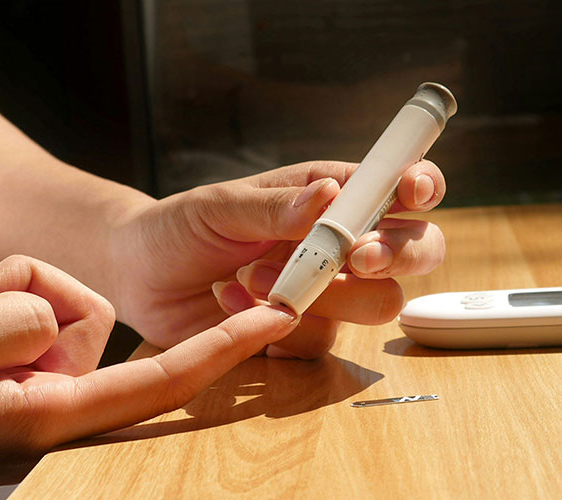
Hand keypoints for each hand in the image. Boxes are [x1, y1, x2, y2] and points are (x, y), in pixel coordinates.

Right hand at [0, 255, 297, 498]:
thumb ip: (22, 322)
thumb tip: (58, 317)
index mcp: (48, 423)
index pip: (164, 378)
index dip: (228, 346)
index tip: (280, 317)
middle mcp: (54, 416)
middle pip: (93, 325)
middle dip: (45, 299)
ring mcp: (33, 401)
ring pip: (56, 313)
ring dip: (6, 302)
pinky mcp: (15, 386)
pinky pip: (28, 322)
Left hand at [110, 160, 445, 357]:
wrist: (140, 278)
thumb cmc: (182, 226)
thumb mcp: (221, 206)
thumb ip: (277, 206)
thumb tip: (330, 194)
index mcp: (331, 196)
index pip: (399, 186)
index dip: (421, 187)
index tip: (411, 194)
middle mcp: (341, 244)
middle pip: (416, 250)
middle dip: (397, 254)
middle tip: (356, 257)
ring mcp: (327, 292)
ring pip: (377, 303)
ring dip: (325, 294)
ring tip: (256, 278)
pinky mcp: (302, 333)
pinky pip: (320, 342)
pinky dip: (279, 326)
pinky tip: (233, 303)